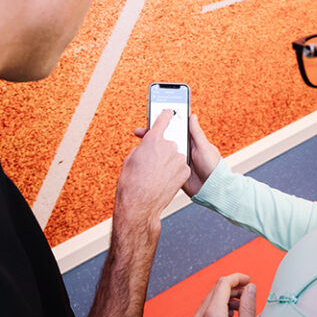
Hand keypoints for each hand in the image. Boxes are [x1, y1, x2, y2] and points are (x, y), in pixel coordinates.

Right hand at [116, 109, 189, 228]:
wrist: (141, 205)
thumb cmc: (132, 182)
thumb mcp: (132, 159)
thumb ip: (145, 144)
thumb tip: (152, 139)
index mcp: (153, 138)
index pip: (163, 119)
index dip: (165, 114)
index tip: (168, 111)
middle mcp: (168, 145)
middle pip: (168, 140)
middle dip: (162, 146)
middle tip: (152, 155)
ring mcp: (178, 157)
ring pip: (174, 153)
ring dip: (168, 159)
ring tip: (155, 172)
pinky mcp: (184, 169)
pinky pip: (179, 165)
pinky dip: (174, 169)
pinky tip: (163, 178)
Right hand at [133, 114, 221, 196]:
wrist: (211, 189)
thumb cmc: (212, 166)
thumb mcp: (204, 147)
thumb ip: (196, 133)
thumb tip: (192, 115)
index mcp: (190, 141)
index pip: (174, 129)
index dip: (163, 123)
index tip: (151, 118)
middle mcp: (182, 149)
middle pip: (165, 139)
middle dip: (152, 135)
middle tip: (139, 131)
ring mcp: (177, 160)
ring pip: (162, 151)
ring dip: (151, 148)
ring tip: (139, 145)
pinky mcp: (174, 171)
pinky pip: (162, 164)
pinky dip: (154, 162)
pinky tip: (146, 160)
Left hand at [190, 273, 256, 316]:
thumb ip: (248, 309)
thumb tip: (250, 288)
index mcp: (213, 315)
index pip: (224, 282)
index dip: (238, 278)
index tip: (247, 280)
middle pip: (215, 290)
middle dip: (232, 288)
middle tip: (246, 294)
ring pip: (208, 301)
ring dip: (224, 299)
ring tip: (238, 307)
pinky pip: (202, 313)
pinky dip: (215, 310)